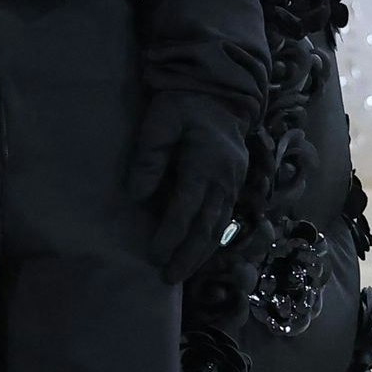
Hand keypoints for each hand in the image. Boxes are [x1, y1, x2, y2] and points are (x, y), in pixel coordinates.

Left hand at [126, 91, 252, 283]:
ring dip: (201, 253)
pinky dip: (211, 239)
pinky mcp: (234, 184)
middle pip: (207, 225)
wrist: (220, 92)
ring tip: (180, 273)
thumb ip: (148, 156)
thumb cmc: (183, 105)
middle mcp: (225, 178)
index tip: (154, 255)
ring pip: (219, 226)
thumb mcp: (159, 121)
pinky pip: (224, 219)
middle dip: (188, 255)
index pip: (187, 206)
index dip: (171, 233)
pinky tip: (198, 254)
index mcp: (206, 162)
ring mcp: (233, 182)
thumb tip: (137, 195)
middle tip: (168, 278)